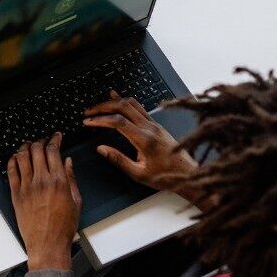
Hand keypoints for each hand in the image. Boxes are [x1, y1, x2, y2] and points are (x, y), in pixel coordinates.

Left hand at [8, 133, 80, 270]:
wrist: (48, 244)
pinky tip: (15, 158)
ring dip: (25, 147)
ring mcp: (26, 187)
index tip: (56, 136)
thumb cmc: (63, 227)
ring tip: (28, 145)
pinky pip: (11, 171)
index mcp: (58, 181)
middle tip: (42, 140)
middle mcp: (41, 181)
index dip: (54, 139)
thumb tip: (68, 162)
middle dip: (40, 140)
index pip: (53, 151)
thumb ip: (71, 178)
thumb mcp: (76, 201)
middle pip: (37, 150)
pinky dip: (13, 160)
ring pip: (22, 157)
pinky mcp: (16, 194)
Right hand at [84, 91, 198, 201]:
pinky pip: (139, 107)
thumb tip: (101, 149)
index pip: (118, 122)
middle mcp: (150, 128)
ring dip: (113, 102)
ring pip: (132, 104)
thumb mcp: (139, 174)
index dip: (100, 119)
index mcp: (145, 140)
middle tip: (89, 112)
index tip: (88, 122)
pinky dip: (125, 102)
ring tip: (99, 105)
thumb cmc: (166, 176)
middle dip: (103, 107)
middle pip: (123, 107)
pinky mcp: (156, 125)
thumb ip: (118, 160)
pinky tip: (118, 99)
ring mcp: (154, 124)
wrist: (189, 174)